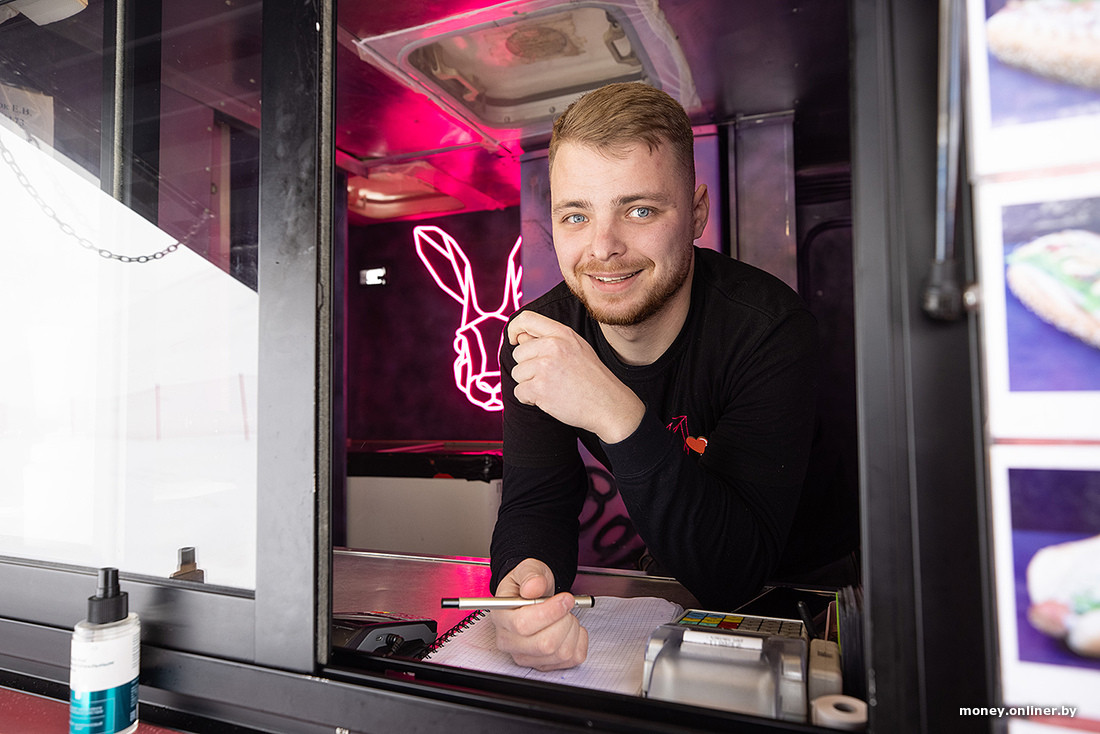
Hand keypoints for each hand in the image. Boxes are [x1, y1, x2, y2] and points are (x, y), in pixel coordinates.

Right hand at [491, 558, 587, 670]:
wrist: (534, 594)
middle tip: (565, 606)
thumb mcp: (527, 569)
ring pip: (562, 653)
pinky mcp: (544, 665)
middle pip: (545, 644)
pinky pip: (573, 658)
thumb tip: (533, 587)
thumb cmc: (529, 585)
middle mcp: (510, 642)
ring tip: (565, 616)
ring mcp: (527, 657)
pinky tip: (570, 629)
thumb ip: (530, 575)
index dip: (550, 612)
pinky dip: (580, 640)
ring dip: (572, 629)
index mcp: (501, 618)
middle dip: (564, 621)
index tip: (565, 599)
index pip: (523, 626)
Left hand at [508, 311, 643, 443]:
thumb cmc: (593, 378)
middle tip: (550, 378)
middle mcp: (552, 346)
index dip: (514, 329)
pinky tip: (548, 399)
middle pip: (518, 353)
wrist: (609, 404)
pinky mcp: (540, 388)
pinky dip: (530, 399)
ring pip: (517, 374)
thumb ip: (550, 340)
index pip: (526, 319)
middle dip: (528, 368)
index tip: (515, 340)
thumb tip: (520, 337)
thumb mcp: (577, 348)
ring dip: (529, 385)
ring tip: (552, 388)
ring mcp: (545, 367)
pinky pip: (519, 392)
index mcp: (562, 333)